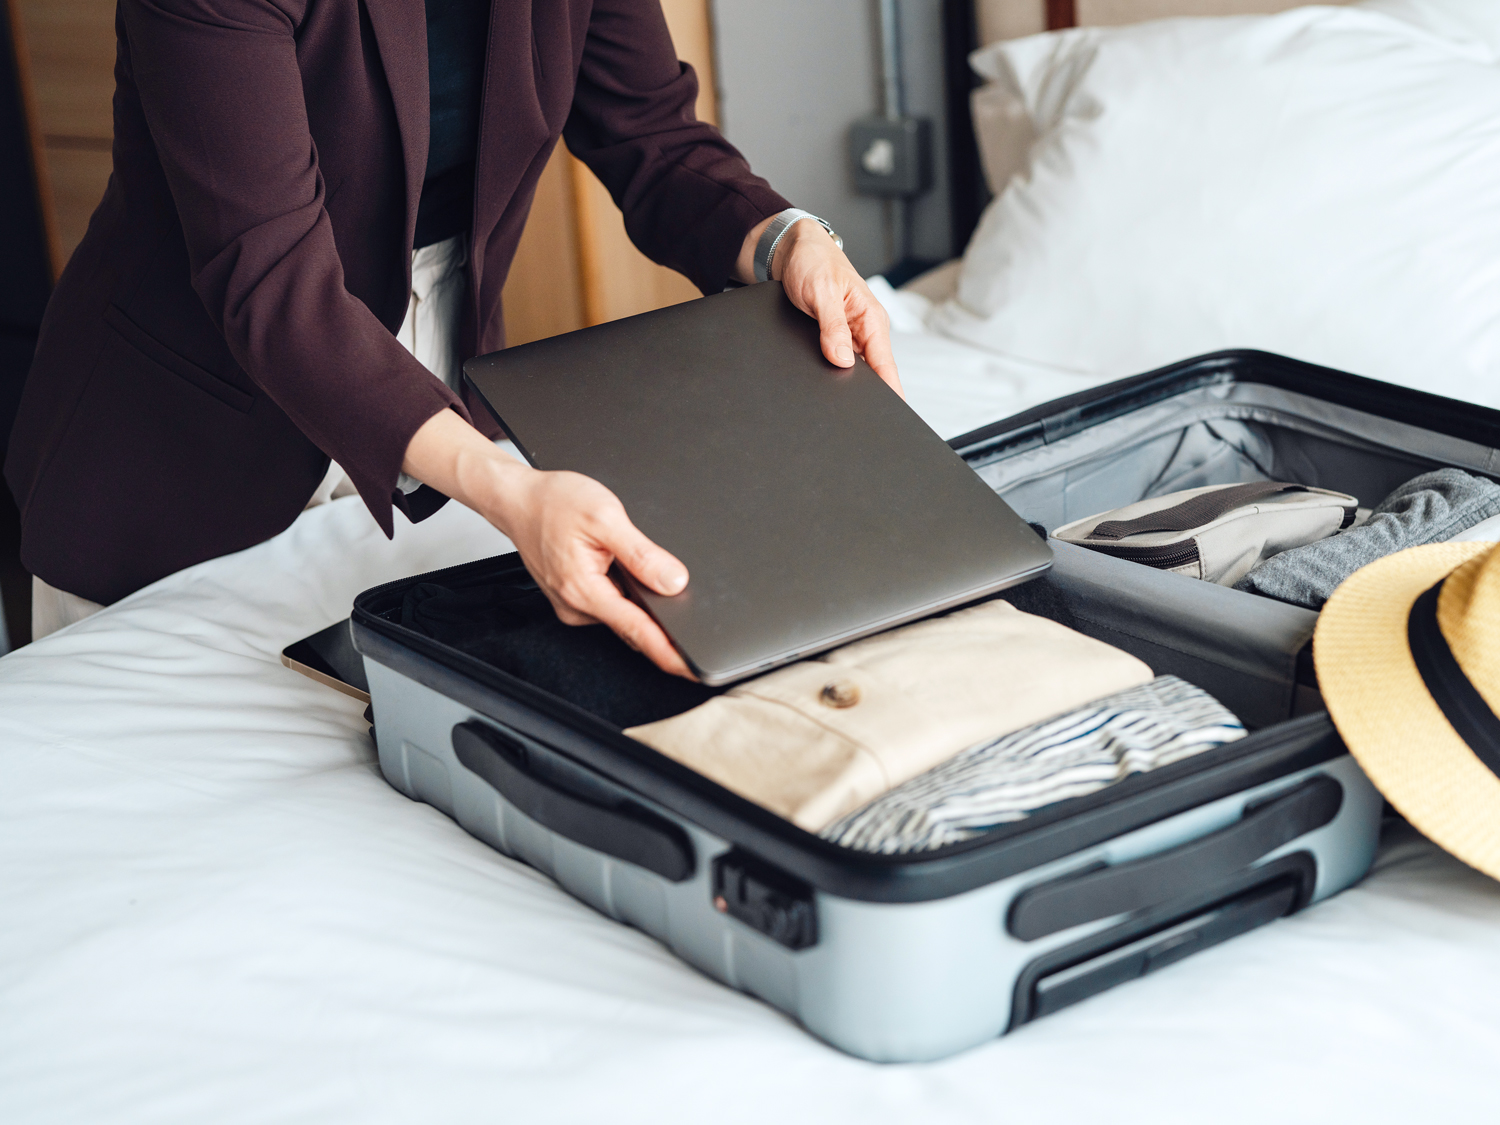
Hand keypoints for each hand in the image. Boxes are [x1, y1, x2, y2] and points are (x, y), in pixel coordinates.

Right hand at [403, 409, 694, 678]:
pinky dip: (627, 596)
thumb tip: (674, 581)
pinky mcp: (573, 599)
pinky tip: (626, 571)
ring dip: (643, 605)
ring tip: (647, 571)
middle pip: (634, 628)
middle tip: (690, 617)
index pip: (638, 631)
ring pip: (623, 615)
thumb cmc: (553, 504)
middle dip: (663, 627)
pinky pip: (610, 605)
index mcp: (585, 589)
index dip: (670, 653)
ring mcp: (573, 605)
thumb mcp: (605, 517)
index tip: (693, 670)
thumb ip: (642, 553)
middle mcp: (577, 606)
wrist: (518, 500)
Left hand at [736, 215, 903, 396]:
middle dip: (869, 395)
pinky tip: (829, 385)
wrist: (793, 249)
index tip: (892, 414)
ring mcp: (850, 335)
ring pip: (855, 369)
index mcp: (870, 318)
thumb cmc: (812, 261)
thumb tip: (842, 360)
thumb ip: (832, 327)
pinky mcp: (835, 337)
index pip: (886, 364)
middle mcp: (865, 329)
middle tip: (861, 420)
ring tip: (844, 409)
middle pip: (873, 372)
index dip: (891, 391)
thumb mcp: (821, 293)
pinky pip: (839, 361)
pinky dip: (835, 373)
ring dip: (849, 384)